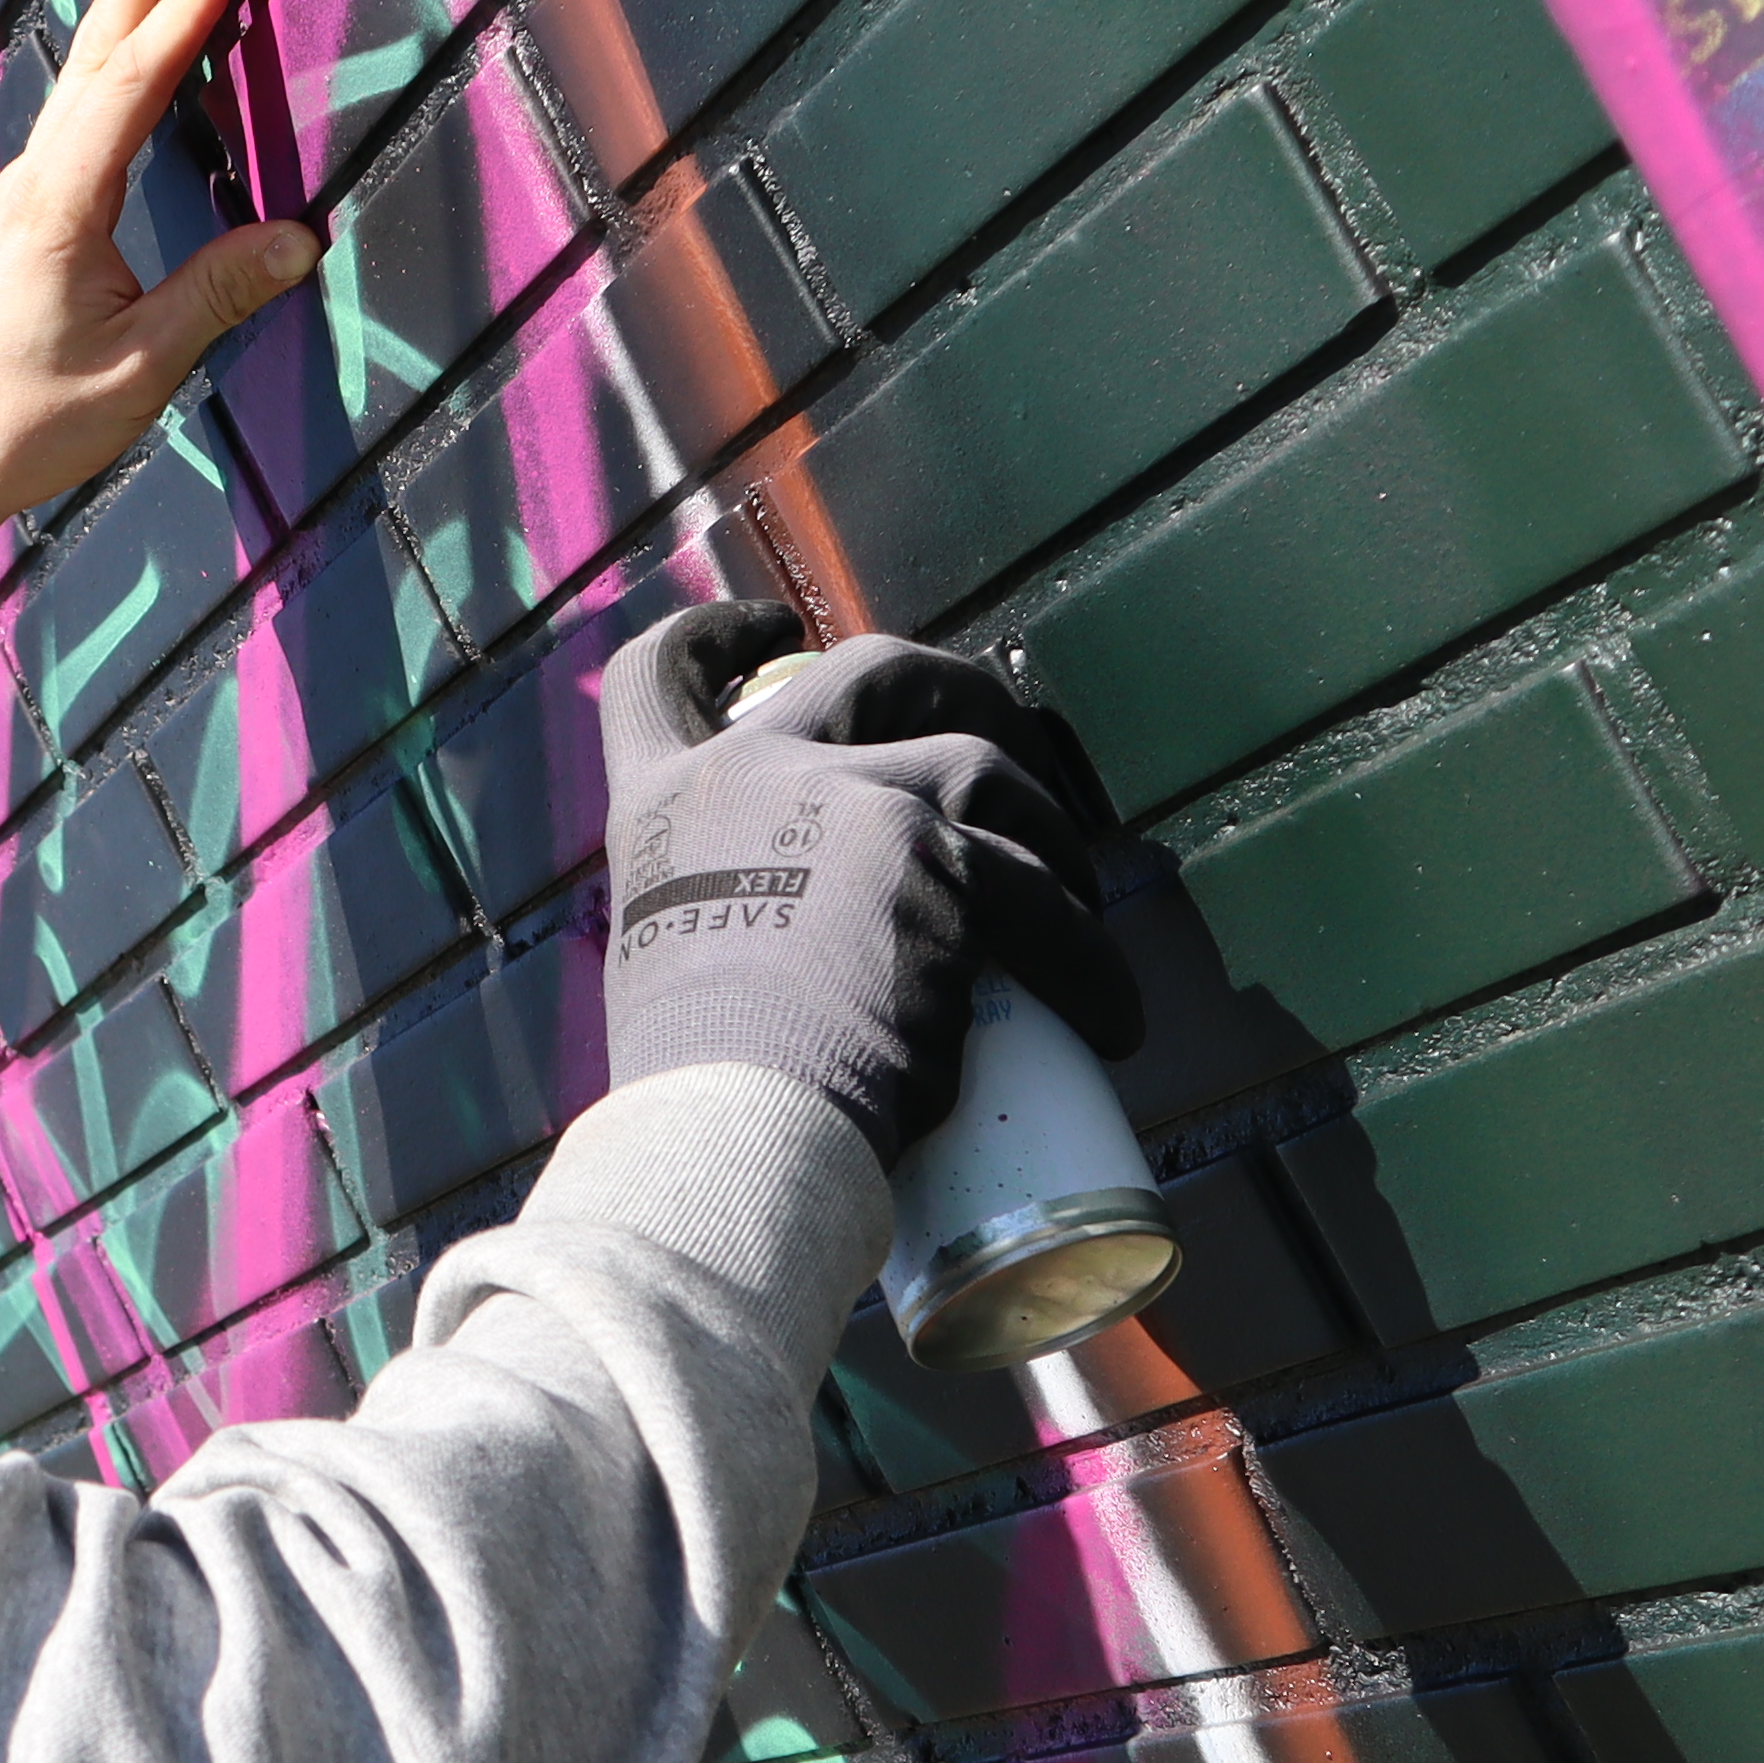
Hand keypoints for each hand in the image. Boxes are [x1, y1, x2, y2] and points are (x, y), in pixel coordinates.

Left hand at [0, 0, 319, 566]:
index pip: (136, 80)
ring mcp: (27, 193)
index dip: (186, 1)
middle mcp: (37, 179)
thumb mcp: (140, 369)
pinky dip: (111, 56)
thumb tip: (298, 236)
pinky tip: (123, 44)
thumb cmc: (32, 425)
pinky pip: (79, 110)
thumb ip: (215, 296)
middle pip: (97, 48)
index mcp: (62, 204)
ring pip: (83, 72)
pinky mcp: (29, 216)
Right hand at [589, 606, 1142, 1162]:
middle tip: (1001, 739)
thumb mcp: (673, 975)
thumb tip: (797, 977)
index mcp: (660, 809)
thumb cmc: (694, 1101)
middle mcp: (750, 775)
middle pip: (870, 671)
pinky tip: (1109, 1020)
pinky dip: (1084, 962)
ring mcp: (848, 801)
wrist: (734, 1130)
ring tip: (1076, 903)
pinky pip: (1042, 899)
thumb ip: (724, 935)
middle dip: (954, 687)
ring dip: (1043, 832)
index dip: (710, 639)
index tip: (765, 631)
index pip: (654, 679)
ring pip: (982, 768)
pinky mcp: (936, 858)